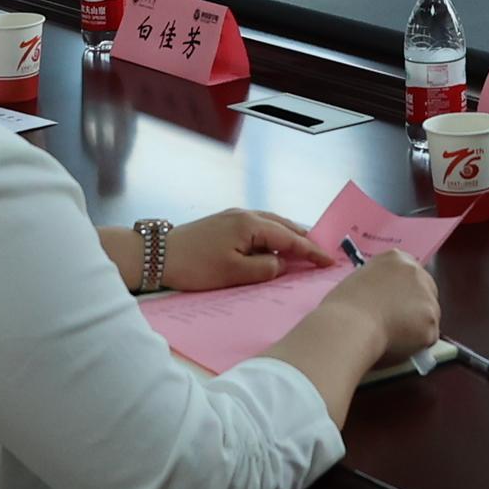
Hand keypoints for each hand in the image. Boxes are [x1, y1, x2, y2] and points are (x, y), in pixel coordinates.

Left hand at [160, 207, 323, 291]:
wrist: (158, 255)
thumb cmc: (196, 266)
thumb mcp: (234, 274)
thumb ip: (265, 269)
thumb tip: (282, 264)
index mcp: (251, 224)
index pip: (290, 238)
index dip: (311, 251)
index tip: (330, 262)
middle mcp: (246, 214)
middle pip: (284, 225)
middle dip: (304, 239)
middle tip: (321, 255)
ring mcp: (234, 216)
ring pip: (271, 223)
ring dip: (289, 236)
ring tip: (303, 251)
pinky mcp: (224, 222)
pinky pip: (259, 226)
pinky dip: (273, 235)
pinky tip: (273, 247)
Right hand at [319, 248, 442, 363]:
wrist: (348, 326)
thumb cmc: (343, 308)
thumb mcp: (359, 282)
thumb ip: (378, 286)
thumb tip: (383, 302)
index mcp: (396, 259)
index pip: (410, 275)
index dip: (403, 293)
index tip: (396, 306)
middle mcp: (416, 273)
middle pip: (426, 293)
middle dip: (416, 310)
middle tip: (398, 326)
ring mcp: (427, 297)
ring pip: (428, 317)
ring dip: (416, 328)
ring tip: (391, 338)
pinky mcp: (431, 322)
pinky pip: (427, 337)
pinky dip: (416, 345)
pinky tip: (397, 345)